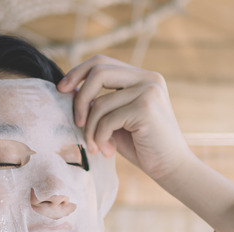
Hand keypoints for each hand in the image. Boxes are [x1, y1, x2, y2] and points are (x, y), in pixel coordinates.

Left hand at [57, 55, 193, 181]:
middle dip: (80, 98)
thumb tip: (69, 90)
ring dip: (91, 130)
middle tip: (77, 123)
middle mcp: (148, 78)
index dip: (77, 72)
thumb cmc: (142, 146)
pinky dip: (100, 138)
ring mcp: (149, 90)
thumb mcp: (117, 120)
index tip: (61, 90)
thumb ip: (100, 103)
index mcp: (141, 77)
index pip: (102, 62)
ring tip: (96, 147)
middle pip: (98, 71)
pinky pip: (106, 119)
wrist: (171, 168)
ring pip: (99, 102)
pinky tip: (107, 151)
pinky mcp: (145, 108)